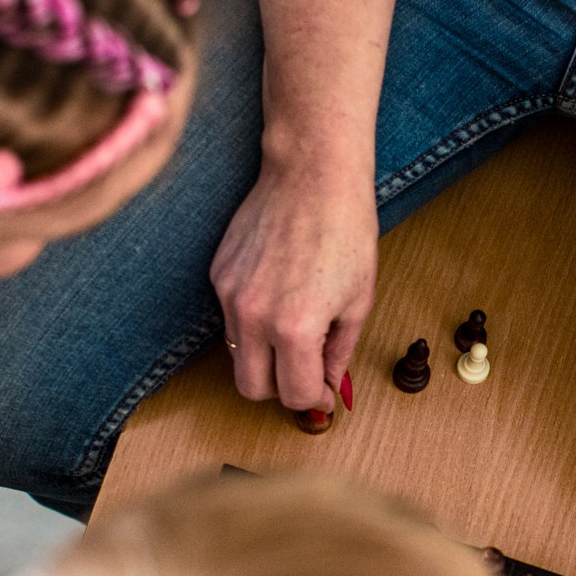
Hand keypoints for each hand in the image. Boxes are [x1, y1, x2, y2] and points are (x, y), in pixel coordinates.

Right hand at [209, 161, 377, 411]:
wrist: (312, 175)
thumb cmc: (345, 230)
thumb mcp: (358, 301)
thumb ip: (339, 352)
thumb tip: (328, 384)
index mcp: (295, 327)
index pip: (292, 395)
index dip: (313, 399)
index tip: (323, 392)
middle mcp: (254, 316)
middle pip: (250, 389)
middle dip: (280, 389)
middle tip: (305, 372)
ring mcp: (229, 295)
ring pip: (236, 354)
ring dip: (264, 355)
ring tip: (294, 327)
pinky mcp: (217, 275)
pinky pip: (231, 318)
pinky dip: (252, 322)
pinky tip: (277, 294)